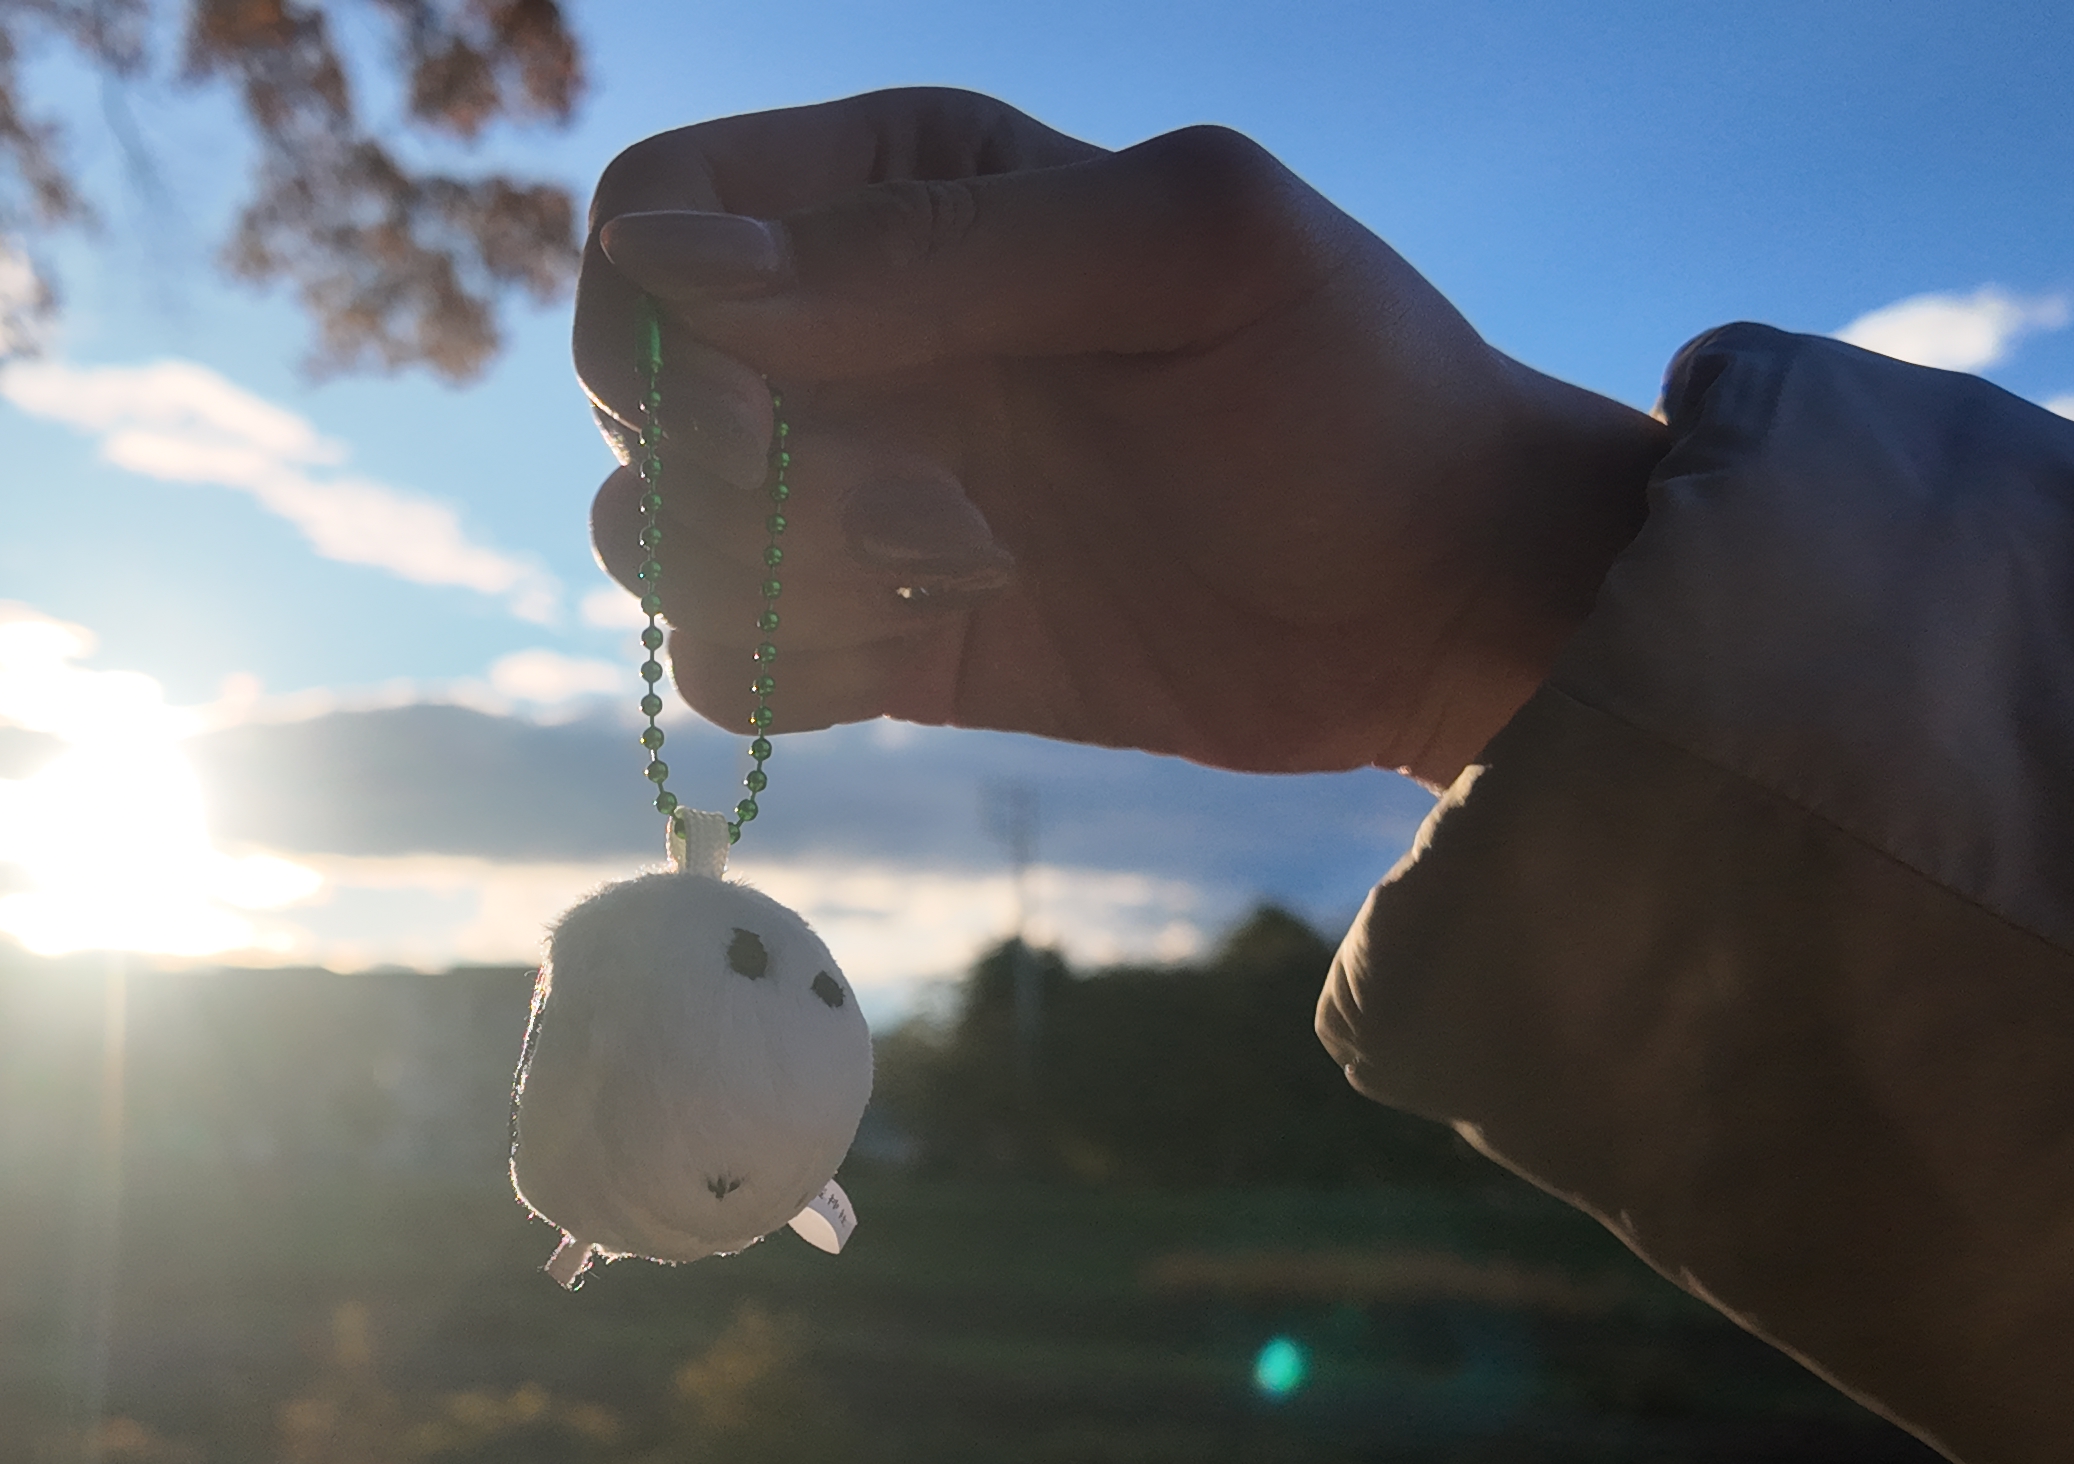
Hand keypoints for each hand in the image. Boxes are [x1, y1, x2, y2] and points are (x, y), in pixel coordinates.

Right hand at [576, 90, 1664, 780]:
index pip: (655, 211)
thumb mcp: (1183, 253)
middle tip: (919, 506)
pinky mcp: (880, 641)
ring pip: (652, 537)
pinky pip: (724, 663)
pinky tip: (935, 643)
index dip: (657, 314)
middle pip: (629, 390)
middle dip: (729, 465)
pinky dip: (785, 669)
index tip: (760, 399)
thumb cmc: (1352, 383)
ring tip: (969, 568)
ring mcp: (855, 492)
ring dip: (775, 572)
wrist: (1444, 595)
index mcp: (904, 185)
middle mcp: (851, 330)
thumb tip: (670, 262)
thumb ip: (932, 247)